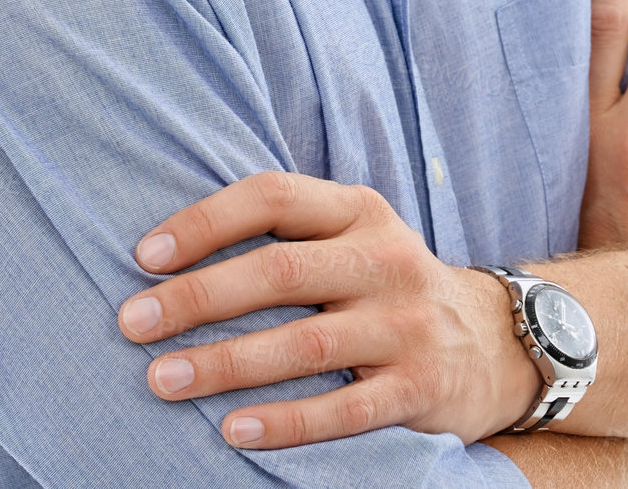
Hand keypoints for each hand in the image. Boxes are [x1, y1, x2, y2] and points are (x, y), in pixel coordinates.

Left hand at [117, 170, 540, 449]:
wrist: (495, 341)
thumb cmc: (385, 284)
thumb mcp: (352, 236)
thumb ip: (286, 233)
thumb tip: (171, 254)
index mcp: (358, 209)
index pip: (272, 197)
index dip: (205, 221)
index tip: (143, 255)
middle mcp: (384, 257)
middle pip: (280, 270)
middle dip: (198, 296)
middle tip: (132, 322)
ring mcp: (406, 323)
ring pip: (305, 343)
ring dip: (226, 363)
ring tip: (163, 380)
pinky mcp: (420, 388)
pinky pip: (345, 409)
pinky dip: (287, 422)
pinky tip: (234, 431)